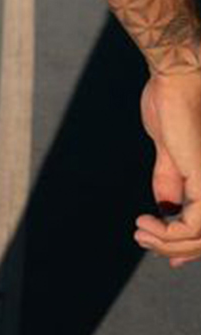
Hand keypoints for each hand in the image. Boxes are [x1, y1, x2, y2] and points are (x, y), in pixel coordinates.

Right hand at [135, 68, 200, 266]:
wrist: (175, 79)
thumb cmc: (170, 105)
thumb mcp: (168, 152)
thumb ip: (169, 182)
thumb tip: (165, 212)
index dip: (188, 247)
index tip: (165, 254)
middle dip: (173, 248)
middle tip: (141, 237)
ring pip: (200, 238)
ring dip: (167, 243)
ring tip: (140, 231)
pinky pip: (193, 226)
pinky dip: (169, 233)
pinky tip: (144, 222)